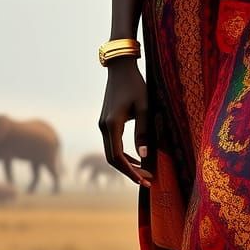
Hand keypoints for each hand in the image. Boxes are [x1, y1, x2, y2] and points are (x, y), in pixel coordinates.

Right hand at [98, 59, 153, 187]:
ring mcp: (102, 124)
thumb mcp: (144, 107)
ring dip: (126, 164)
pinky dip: (123, 154)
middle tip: (147, 179)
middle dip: (129, 172)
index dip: (131, 172)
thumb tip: (144, 156)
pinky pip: (112, 144)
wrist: (120, 68)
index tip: (145, 180)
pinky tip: (136, 157)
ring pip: (111, 152)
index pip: (118, 157)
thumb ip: (144, 131)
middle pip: (112, 159)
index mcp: (112, 125)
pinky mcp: (105, 122)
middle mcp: (103, 127)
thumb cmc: (136, 85)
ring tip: (143, 171)